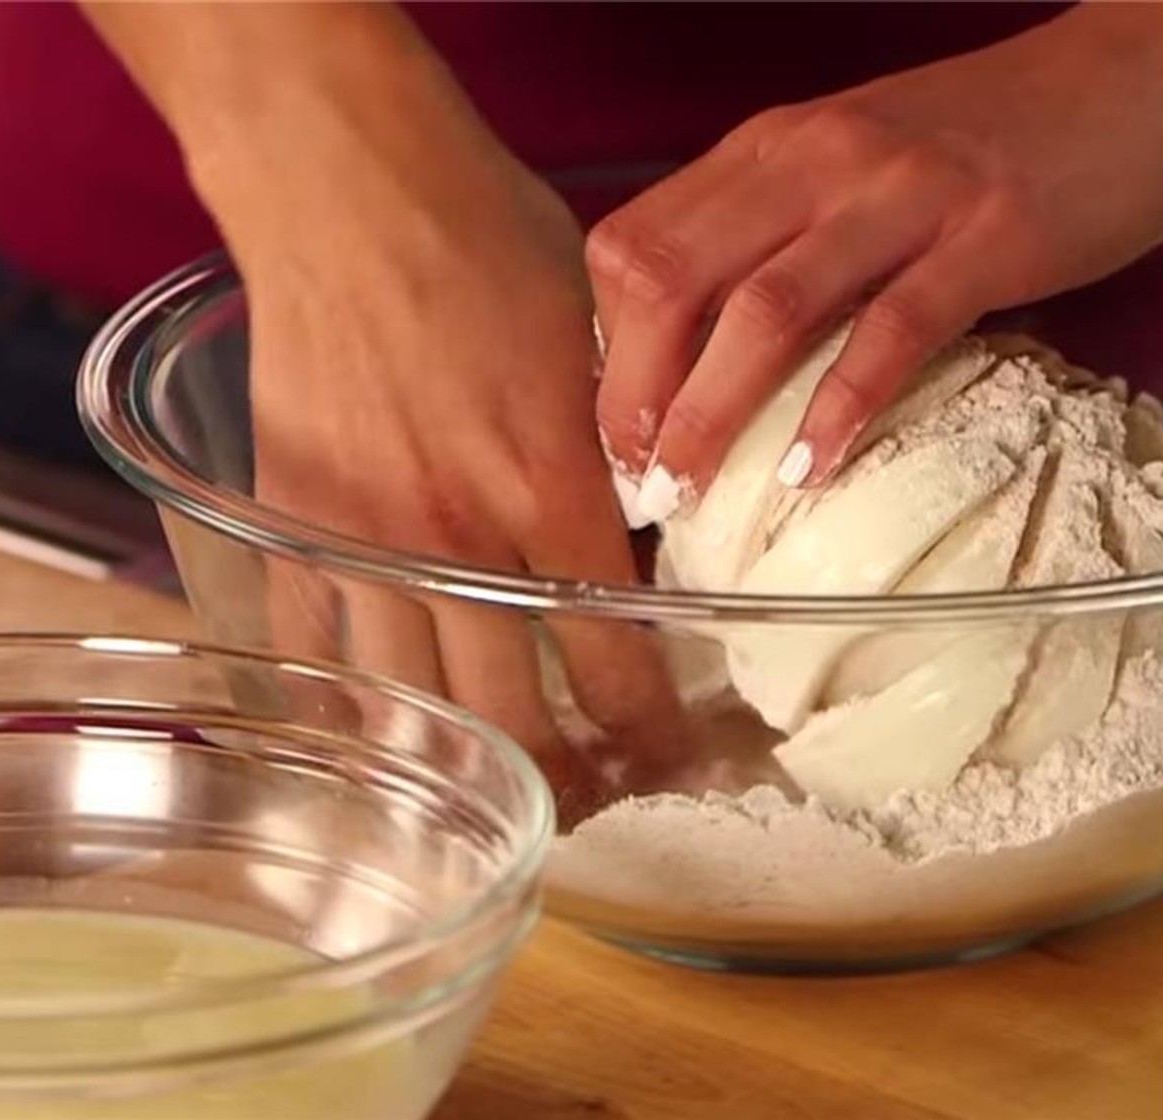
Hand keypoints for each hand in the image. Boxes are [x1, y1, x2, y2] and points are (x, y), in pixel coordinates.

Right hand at [84, 0, 691, 817]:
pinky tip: (375, 723)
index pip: (613, 652)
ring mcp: (363, 539)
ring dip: (460, 760)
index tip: (668, 756)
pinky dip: (346, 696)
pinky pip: (313, 643)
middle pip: (513, 711)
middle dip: (561, 775)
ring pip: (413, 701)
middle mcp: (455, 537)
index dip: (649, 725)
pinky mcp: (292, 522)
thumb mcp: (591, 339)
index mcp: (546, 489)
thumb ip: (612, 454)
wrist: (350, 191)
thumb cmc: (483, 239)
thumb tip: (633, 531)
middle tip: (588, 798)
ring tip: (491, 789)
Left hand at [588, 4, 1162, 505]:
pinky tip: (809, 470)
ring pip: (766, 309)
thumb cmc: (961, 147)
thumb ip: (757, 239)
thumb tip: (675, 358)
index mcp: (763, 151)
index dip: (604, 348)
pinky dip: (841, 406)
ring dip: (711, 411)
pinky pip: (892, 330)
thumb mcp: (832, 172)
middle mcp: (813, 161)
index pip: (634, 245)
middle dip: (635, 392)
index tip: (609, 432)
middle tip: (636, 480)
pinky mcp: (985, 238)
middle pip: (675, 277)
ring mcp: (899, 195)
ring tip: (686, 489)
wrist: (1119, 82)